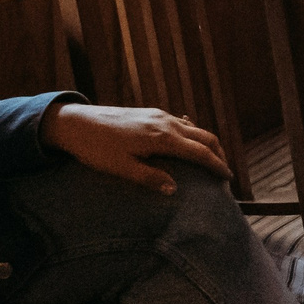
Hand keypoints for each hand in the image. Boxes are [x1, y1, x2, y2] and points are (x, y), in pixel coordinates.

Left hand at [42, 102, 231, 193]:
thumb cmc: (96, 148)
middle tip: (224, 170)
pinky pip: (181, 123)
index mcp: (163, 138)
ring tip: (209, 159)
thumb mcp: (121, 168)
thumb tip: (174, 189)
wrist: (76, 122)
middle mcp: (166, 123)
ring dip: (206, 143)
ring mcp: (159, 116)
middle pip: (204, 136)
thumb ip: (149, 178)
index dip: (217, 165)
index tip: (227, 177)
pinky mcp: (150, 114)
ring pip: (194, 129)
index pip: (200, 152)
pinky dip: (192, 134)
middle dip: (218, 153)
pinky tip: (187, 142)